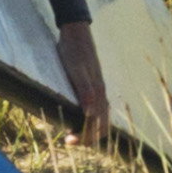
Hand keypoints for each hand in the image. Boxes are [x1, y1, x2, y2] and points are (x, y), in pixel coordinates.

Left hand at [59, 24, 113, 147]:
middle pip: (103, 123)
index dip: (87, 137)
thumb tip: (90, 113)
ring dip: (89, 128)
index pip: (99, 124)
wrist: (75, 32)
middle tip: (69, 140)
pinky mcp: (92, 84)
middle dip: (88, 136)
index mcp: (98, 93)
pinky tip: (77, 115)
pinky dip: (88, 118)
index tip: (70, 140)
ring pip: (100, 116)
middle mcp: (100, 93)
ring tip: (72, 132)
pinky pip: (95, 107)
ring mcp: (97, 88)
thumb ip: (85, 90)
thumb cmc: (73, 51)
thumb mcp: (76, 70)